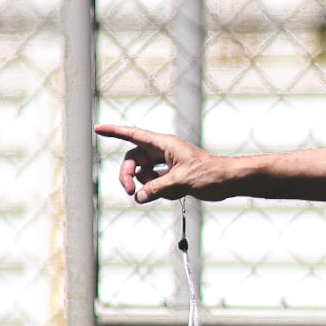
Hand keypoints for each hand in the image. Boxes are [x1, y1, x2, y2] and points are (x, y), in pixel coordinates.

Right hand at [94, 124, 224, 202]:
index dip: (114, 132)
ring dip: (149, 187)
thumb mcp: (180, 181)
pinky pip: (155, 186)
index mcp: (164, 144)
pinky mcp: (171, 177)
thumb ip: (156, 189)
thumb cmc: (209, 174)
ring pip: (143, 176)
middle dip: (128, 176)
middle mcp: (163, 152)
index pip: (134, 135)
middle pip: (133, 161)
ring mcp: (167, 165)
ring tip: (170, 191)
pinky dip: (161, 193)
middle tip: (130, 192)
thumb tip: (138, 197)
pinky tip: (178, 194)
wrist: (227, 181)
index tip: (97, 129)